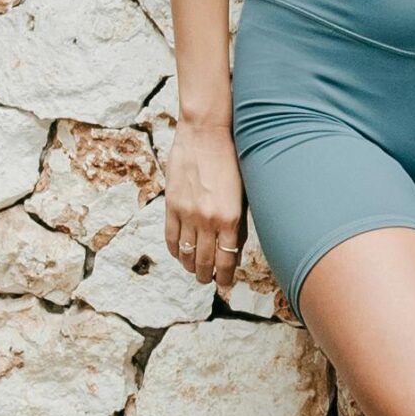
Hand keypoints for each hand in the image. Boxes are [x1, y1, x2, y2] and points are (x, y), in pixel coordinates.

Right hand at [164, 120, 246, 290]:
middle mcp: (208, 220)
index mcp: (230, 218)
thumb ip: (238, 220)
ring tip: (194, 271)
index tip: (225, 282)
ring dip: (190, 266)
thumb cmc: (232, 158)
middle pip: (205, 260)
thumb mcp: (243, 192)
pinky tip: (178, 254)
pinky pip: (170, 236)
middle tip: (209, 280)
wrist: (206, 132)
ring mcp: (187, 213)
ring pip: (186, 252)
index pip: (227, 259)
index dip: (225, 275)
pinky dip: (174, 250)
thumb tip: (234, 246)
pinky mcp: (172, 204)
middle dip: (207, 275)